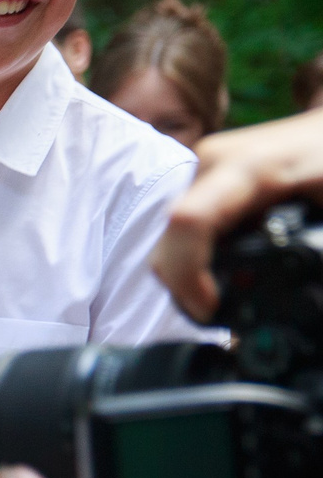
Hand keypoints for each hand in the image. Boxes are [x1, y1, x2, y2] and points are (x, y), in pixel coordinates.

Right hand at [152, 107, 322, 321]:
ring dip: (189, 273)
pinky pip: (183, 227)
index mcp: (248, 169)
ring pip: (171, 237)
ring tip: (223, 294)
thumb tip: (313, 302)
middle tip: (217, 312)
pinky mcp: (202, 180)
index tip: (212, 308)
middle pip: (170, 238)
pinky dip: (195, 256)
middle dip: (184, 286)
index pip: (189, 222)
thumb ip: (319, 248)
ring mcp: (202, 170)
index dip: (188, 274)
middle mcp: (211, 165)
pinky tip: (225, 269)